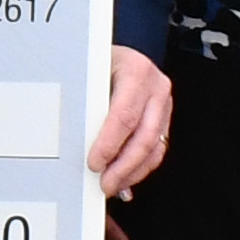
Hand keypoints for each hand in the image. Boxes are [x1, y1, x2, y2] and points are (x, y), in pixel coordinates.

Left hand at [88, 46, 171, 194]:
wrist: (123, 54)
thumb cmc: (104, 60)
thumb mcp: (92, 72)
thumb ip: (87, 99)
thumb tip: (75, 135)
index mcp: (136, 72)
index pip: (123, 115)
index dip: (109, 144)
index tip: (94, 162)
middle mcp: (156, 88)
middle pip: (144, 137)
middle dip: (123, 167)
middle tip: (105, 183)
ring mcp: (164, 104)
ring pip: (154, 148)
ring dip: (133, 172)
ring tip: (114, 185)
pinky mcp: (164, 118)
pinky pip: (157, 149)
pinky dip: (141, 168)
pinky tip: (128, 178)